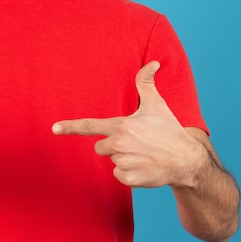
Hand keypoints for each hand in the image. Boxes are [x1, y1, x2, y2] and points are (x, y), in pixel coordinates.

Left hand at [52, 61, 205, 188]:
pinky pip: (119, 176)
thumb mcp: (157, 105)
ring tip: (143, 154)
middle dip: (113, 146)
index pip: (90, 126)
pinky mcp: (129, 178)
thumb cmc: (169, 130)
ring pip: (112, 161)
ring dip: (124, 159)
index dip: (70, 127)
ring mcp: (124, 162)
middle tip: (136, 143)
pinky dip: (129, 174)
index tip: (54, 128)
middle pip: (101, 147)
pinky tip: (144, 167)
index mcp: (121, 126)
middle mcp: (119, 144)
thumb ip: (147, 84)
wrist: (186, 159)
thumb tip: (152, 63)